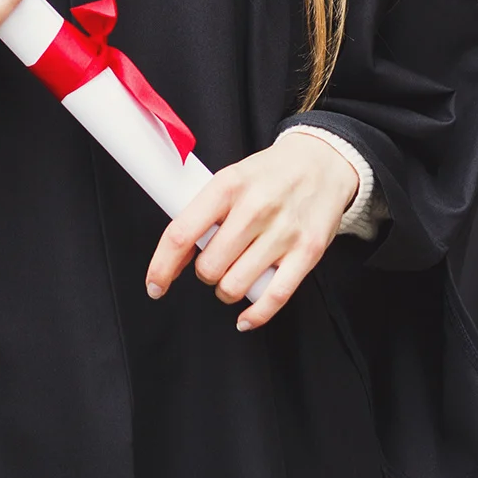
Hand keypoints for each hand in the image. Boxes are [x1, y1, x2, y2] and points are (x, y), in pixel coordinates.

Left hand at [144, 129, 359, 332]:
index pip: (182, 233)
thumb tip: (174, 254)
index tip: (155, 285)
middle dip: (205, 272)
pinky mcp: (307, 252)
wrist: (322, 161)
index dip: (161, 266)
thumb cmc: (269, 173)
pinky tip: (245, 315)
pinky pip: (273, 297)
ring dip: (227, 289)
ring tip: (235, 273)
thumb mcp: (231, 178)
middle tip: (215, 260)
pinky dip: (254, 314)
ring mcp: (282, 232)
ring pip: (235, 286)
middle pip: (208, 267)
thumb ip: (204, 212)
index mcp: (227, 185)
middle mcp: (254, 208)